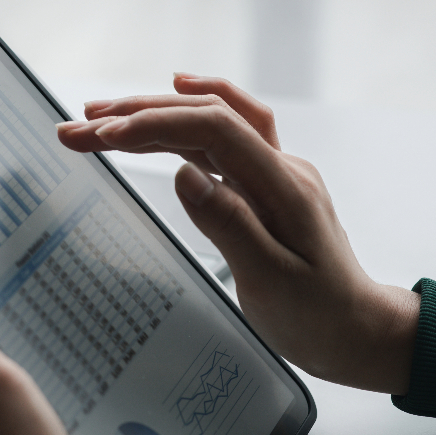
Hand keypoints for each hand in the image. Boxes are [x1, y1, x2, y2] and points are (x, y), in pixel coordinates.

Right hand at [56, 74, 418, 394]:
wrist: (358, 329)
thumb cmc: (318, 315)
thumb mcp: (271, 281)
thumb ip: (229, 223)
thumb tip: (184, 174)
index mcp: (284, 186)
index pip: (215, 128)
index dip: (156, 124)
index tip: (105, 136)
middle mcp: (280, 167)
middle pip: (206, 114)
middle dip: (137, 113)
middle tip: (78, 125)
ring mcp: (273, 172)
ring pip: (209, 121)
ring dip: (151, 113)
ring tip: (95, 118)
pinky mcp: (263, 184)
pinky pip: (219, 136)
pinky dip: (183, 118)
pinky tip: (163, 105)